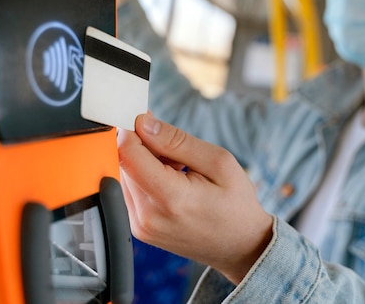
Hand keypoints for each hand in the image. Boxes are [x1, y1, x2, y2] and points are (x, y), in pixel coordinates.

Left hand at [117, 114, 273, 284]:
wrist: (241, 246)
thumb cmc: (236, 204)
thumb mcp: (218, 161)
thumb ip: (177, 141)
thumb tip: (143, 123)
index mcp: (170, 198)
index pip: (128, 153)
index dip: (132, 129)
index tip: (146, 118)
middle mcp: (148, 216)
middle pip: (123, 162)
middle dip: (142, 146)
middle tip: (174, 150)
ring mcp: (141, 227)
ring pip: (123, 175)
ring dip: (143, 163)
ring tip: (176, 169)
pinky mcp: (139, 229)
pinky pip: (129, 192)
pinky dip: (144, 179)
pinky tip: (170, 182)